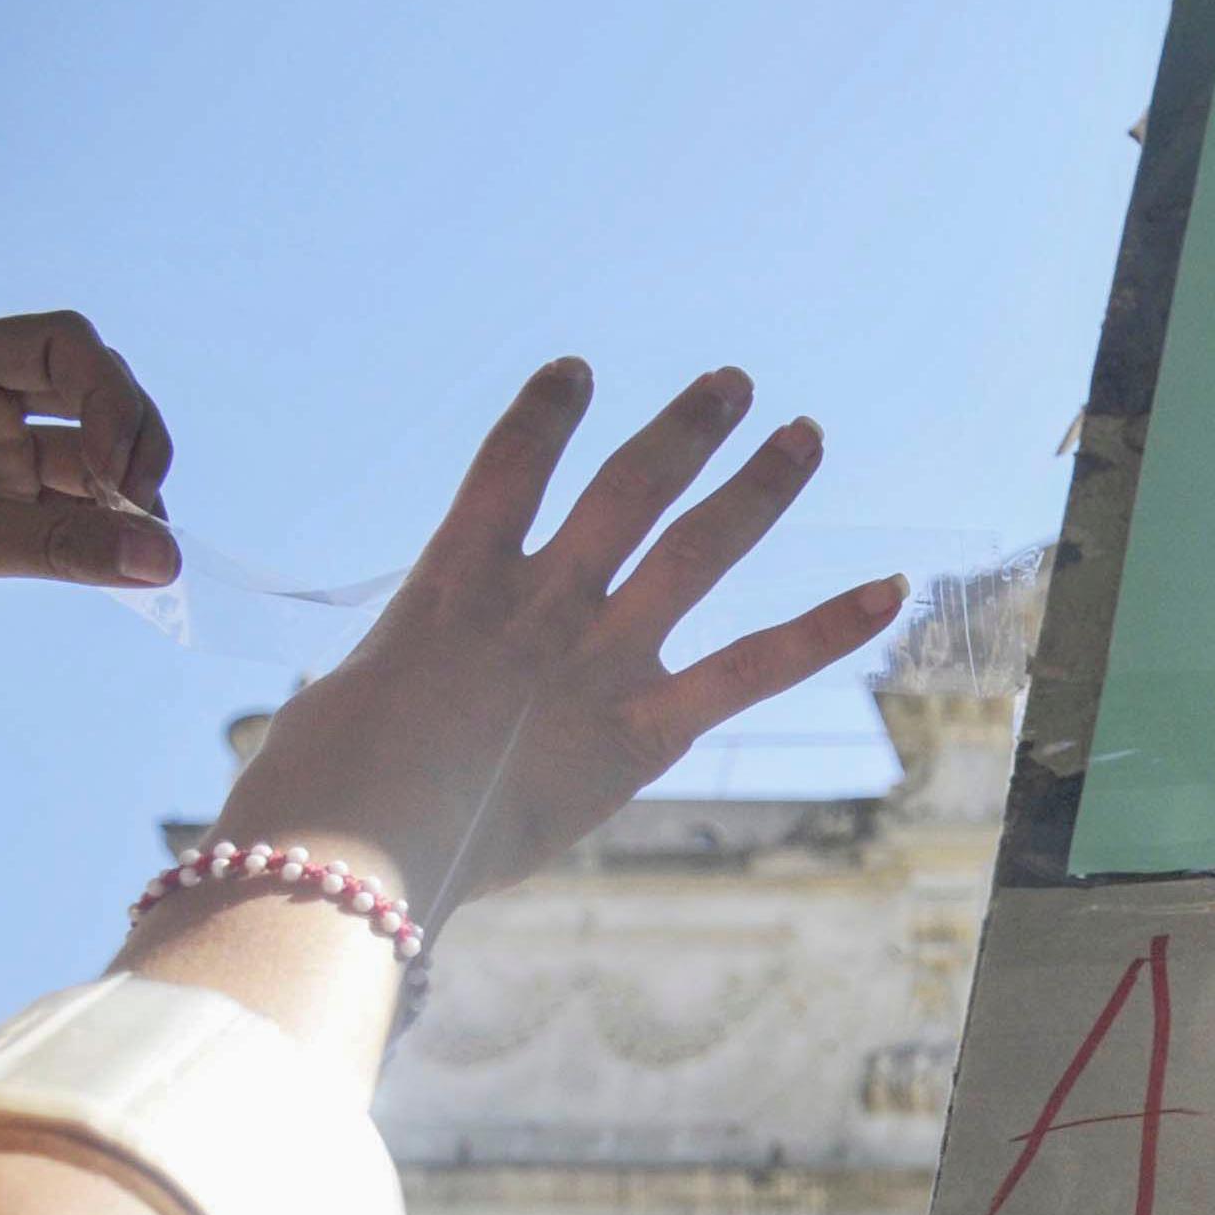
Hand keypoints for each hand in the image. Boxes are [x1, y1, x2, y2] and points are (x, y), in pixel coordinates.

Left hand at [0, 313, 179, 676]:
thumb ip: (56, 543)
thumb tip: (165, 557)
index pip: (58, 344)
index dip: (107, 398)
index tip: (114, 474)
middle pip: (91, 387)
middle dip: (128, 443)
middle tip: (138, 512)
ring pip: (94, 449)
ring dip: (130, 491)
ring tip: (141, 547)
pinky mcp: (1, 508)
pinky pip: (79, 502)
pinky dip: (113, 527)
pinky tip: (125, 560)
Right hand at [205, 358, 899, 915]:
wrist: (346, 841)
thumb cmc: (321, 794)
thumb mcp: (350, 712)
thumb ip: (400, 693)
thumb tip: (385, 723)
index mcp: (452, 584)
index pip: (504, 467)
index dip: (544, 415)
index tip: (576, 373)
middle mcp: (536, 602)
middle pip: (627, 489)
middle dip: (686, 431)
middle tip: (733, 385)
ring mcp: (594, 657)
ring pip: (695, 547)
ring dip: (757, 485)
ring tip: (804, 430)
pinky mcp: (641, 729)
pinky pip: (752, 668)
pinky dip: (827, 628)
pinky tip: (892, 589)